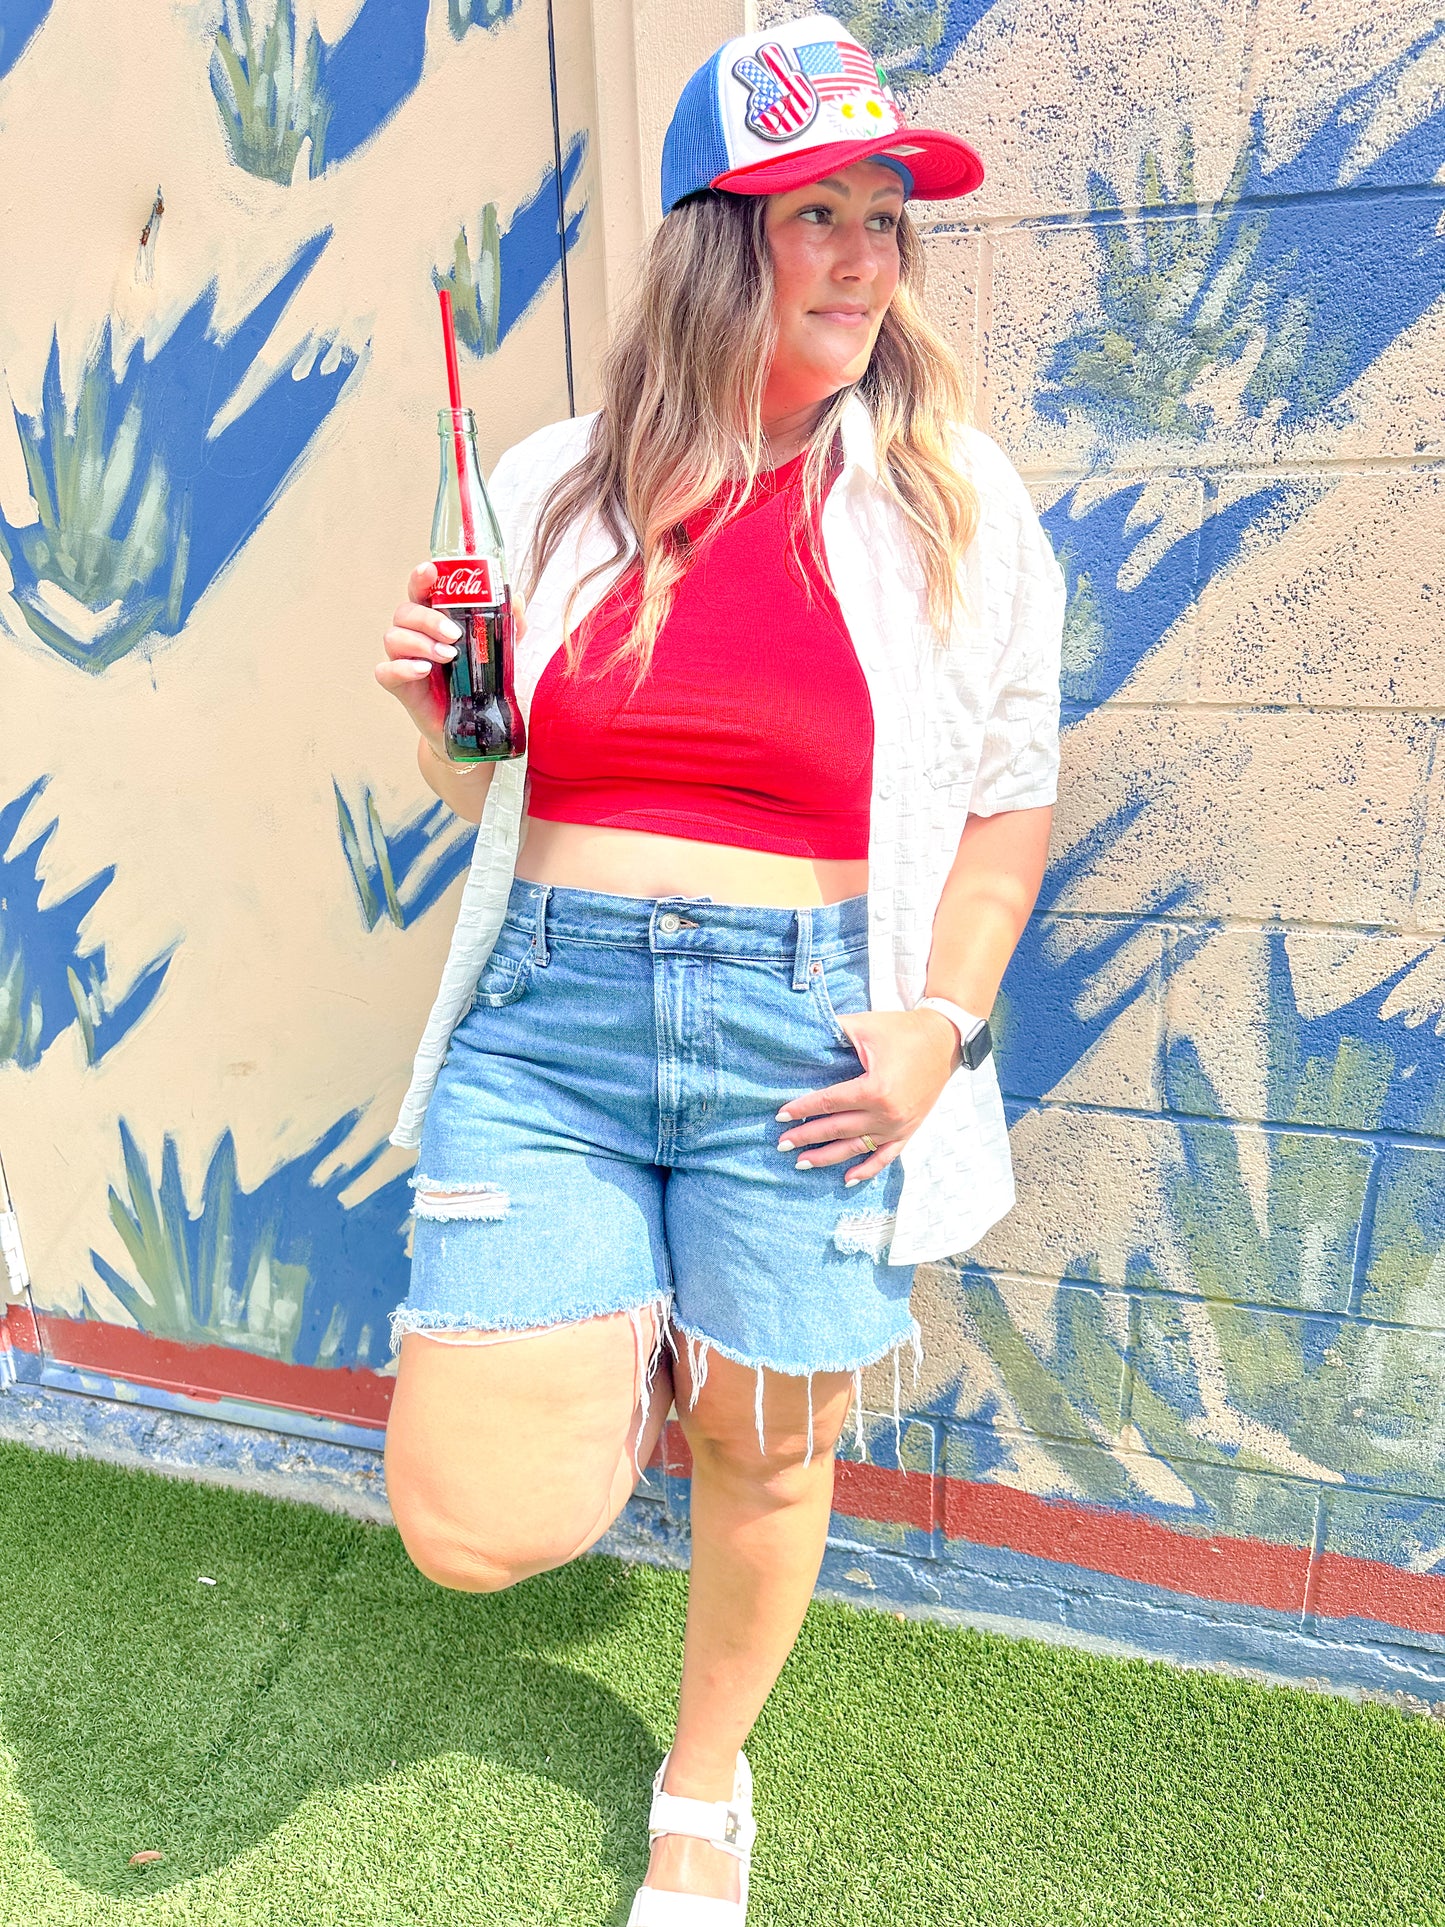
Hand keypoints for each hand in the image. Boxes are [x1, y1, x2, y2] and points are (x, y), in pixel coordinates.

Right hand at [374, 560, 527, 755]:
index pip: (421, 591)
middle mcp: (415, 635)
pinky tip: (423, 670)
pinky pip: (386, 670)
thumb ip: (509, 626)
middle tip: (455, 635)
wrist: (474, 725)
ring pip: (394, 637)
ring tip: (448, 657)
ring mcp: (404, 659)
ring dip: (420, 643)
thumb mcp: (501, 652)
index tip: (430, 571)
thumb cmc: (481, 681)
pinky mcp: (399, 686)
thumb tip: (516, 599)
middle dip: (428, 619)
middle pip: (405, 612)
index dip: (421, 578)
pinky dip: (402, 667)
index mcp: (435, 620)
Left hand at [776, 1008, 959, 1185]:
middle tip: (782, 1144)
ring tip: (802, 1163)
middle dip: (806, 1137)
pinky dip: (866, 1170)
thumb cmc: (902, 1030)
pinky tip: (847, 1179)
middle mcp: (887, 1113)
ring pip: (856, 1148)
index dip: (802, 1109)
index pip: (828, 1103)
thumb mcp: (864, 1026)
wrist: (944, 1039)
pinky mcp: (909, 1130)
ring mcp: (899, 1126)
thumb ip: (832, 1032)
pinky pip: (885, 1157)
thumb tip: (802, 1035)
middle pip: (837, 1129)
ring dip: (827, 1157)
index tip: (780, 1116)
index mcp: (875, 1089)